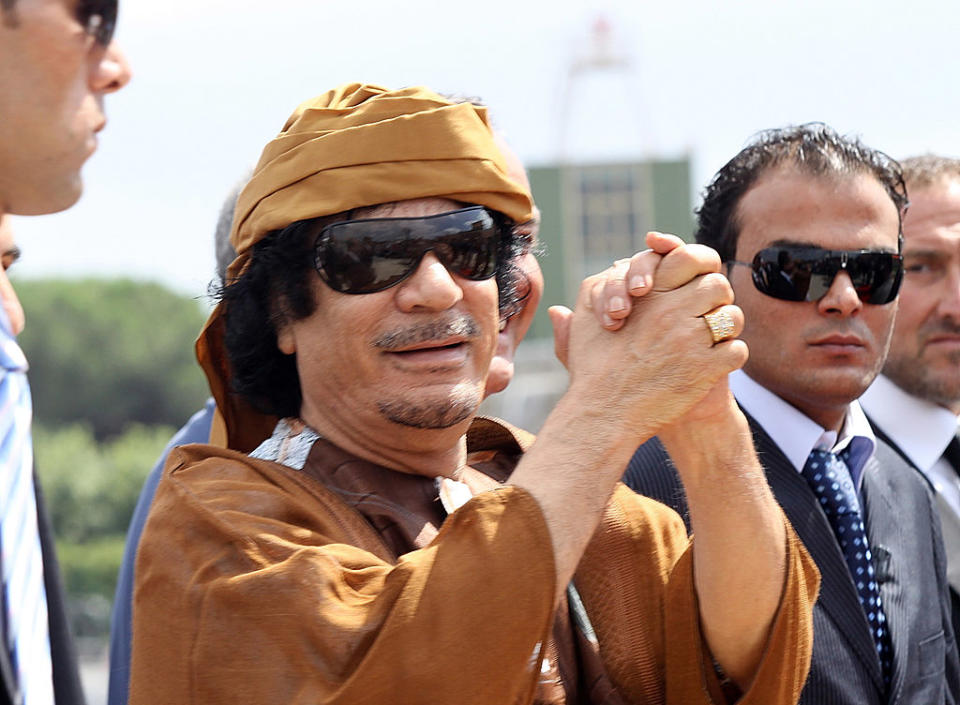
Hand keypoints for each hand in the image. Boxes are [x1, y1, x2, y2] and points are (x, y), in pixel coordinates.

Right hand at [554, 238, 747, 441]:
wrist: (604, 413)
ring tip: (710, 339)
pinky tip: (712, 363)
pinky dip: (728, 356)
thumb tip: (585, 288)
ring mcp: (690, 340)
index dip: (698, 267)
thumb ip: (593, 296)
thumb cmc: (592, 369)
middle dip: (715, 298)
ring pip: (732, 317)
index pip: (690, 258)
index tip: (693, 283)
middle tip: (704, 314)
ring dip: (725, 328)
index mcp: (648, 294)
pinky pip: (737, 350)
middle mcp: (672, 311)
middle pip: (717, 285)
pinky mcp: (705, 369)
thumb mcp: (584, 323)